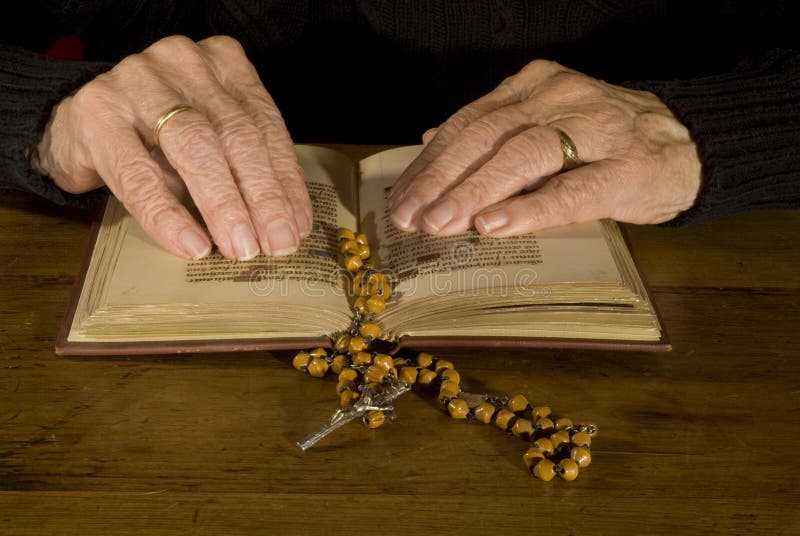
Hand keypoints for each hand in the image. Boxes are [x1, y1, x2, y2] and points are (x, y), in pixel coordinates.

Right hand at [31, 35, 311, 259]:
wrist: (77, 123)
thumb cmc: (157, 135)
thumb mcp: (209, 139)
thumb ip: (244, 168)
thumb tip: (284, 227)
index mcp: (222, 63)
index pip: (265, 125)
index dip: (285, 180)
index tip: (296, 226)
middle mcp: (184, 63)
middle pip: (235, 134)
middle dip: (262, 195)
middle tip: (276, 243)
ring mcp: (138, 81)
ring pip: (194, 146)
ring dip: (224, 205)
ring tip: (241, 246)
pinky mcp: (96, 112)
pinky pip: (139, 173)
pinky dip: (168, 214)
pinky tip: (191, 243)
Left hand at [388, 60, 702, 235]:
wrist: (688, 146)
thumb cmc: (607, 142)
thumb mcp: (546, 124)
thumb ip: (493, 131)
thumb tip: (431, 141)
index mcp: (536, 86)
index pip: (470, 122)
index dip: (431, 162)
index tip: (403, 197)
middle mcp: (562, 98)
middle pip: (488, 135)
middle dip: (442, 179)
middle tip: (411, 215)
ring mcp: (597, 129)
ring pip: (524, 155)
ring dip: (475, 192)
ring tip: (442, 223)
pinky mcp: (627, 168)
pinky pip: (571, 189)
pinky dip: (529, 207)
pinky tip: (495, 224)